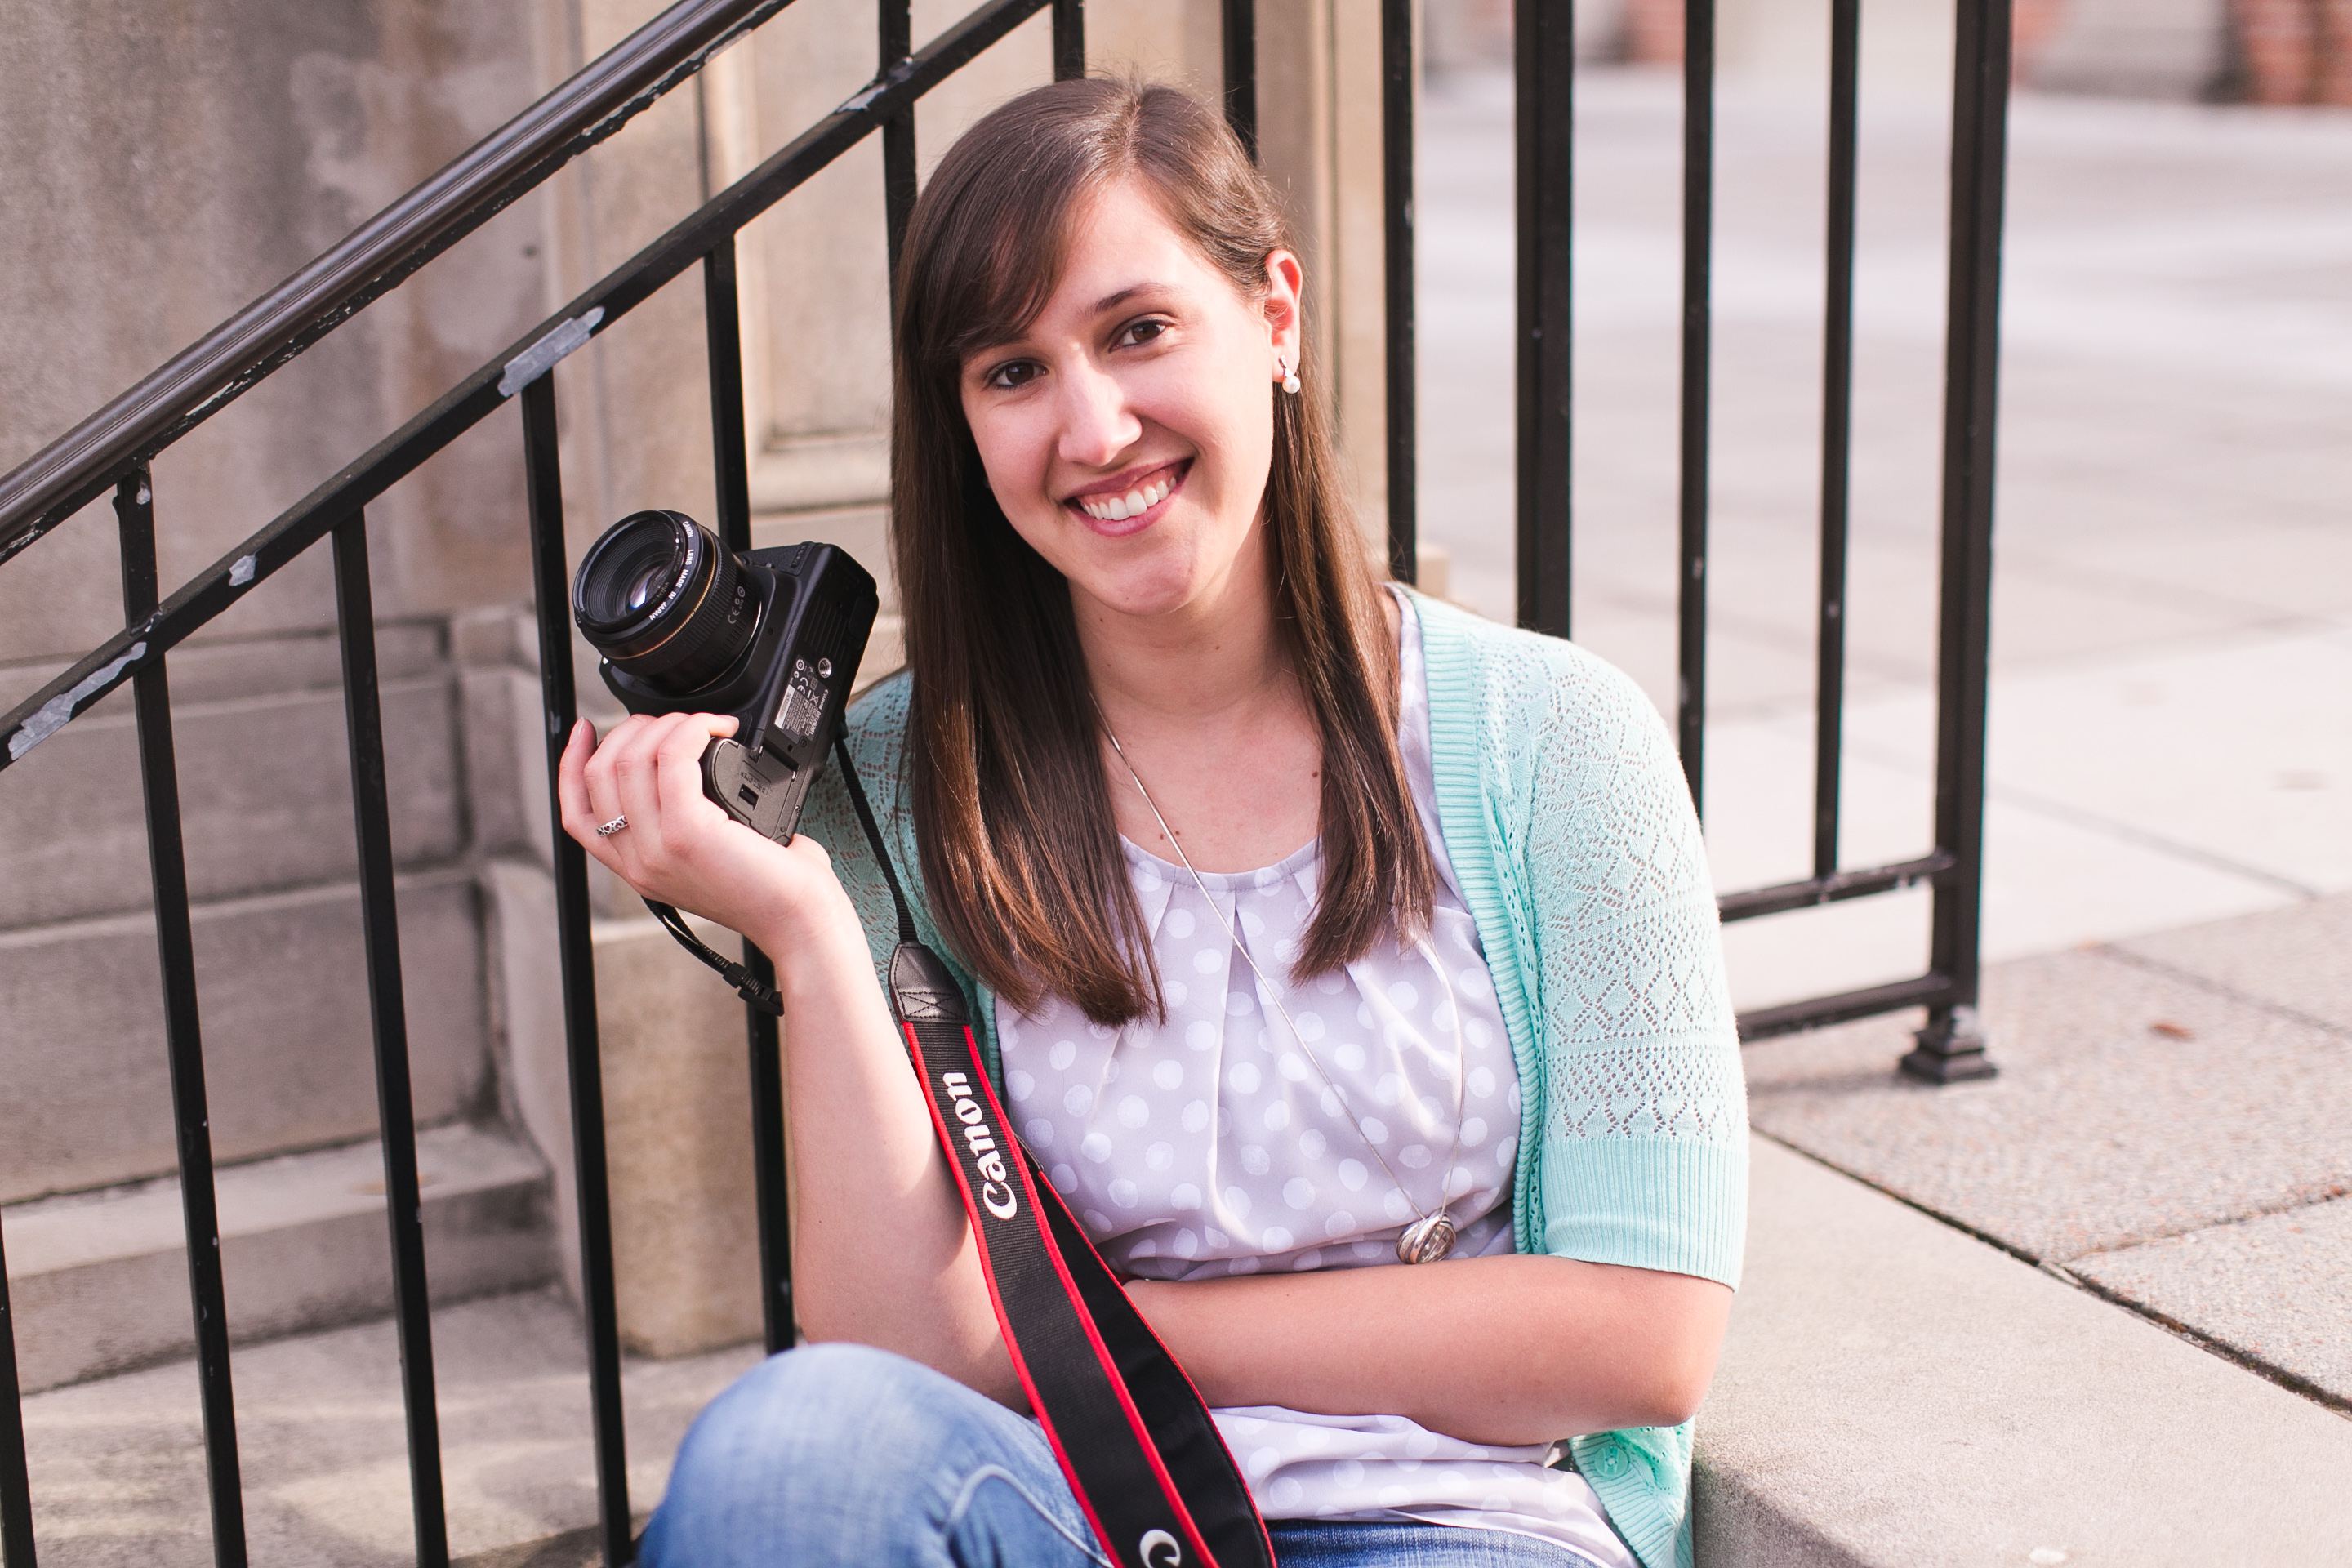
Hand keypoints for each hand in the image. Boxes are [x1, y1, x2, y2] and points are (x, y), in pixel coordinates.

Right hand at [556, 712, 850, 950]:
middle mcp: (639, 862)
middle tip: (676, 723)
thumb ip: (686, 824)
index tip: (587, 730)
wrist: (799, 919)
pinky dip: (693, 730)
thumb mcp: (713, 857)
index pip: (577, 813)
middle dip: (633, 730)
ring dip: (667, 725)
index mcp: (639, 867)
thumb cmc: (772, 887)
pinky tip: (718, 728)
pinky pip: (672, 758)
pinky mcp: (687, 832)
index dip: (572, 763)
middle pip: (601, 775)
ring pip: (630, 760)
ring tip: (703, 724)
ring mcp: (658, 848)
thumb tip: (693, 767)